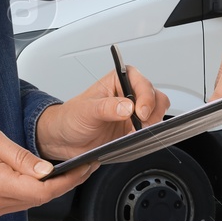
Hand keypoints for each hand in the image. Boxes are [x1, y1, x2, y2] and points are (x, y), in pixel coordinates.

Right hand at [0, 125, 94, 219]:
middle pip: (39, 200)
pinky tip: (35, 178)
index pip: (42, 191)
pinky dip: (29, 191)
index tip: (83, 168)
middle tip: (81, 166)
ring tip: (63, 170)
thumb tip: (46, 170)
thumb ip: (21, 157)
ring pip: (28, 203)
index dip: (67, 181)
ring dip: (46, 189)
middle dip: (62, 184)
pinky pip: (15, 203)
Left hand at [34, 66, 170, 162]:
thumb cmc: (71, 118)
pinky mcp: (134, 130)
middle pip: (155, 98)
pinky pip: (149, 131)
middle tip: (142, 125)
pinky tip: (133, 140)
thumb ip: (107, 107)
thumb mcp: (86, 111)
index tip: (140, 112)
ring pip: (157, 114)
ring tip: (136, 133)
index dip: (146, 97)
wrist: (65, 140)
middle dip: (153, 112)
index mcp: (119, 80)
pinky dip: (146, 136)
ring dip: (152, 125)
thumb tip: (127, 106)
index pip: (142, 82)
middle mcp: (129, 94)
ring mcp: (133, 113)